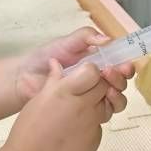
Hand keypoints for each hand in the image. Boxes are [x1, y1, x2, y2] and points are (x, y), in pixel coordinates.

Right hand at [5, 59, 124, 150]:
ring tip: (79, 111)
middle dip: (98, 86)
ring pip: (107, 106)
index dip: (90, 72)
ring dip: (98, 104)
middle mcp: (84, 106)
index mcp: (67, 92)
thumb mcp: (39, 99)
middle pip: (105, 87)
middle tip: (83, 91)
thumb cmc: (28, 129)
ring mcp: (93, 124)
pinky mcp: (96, 140)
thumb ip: (53, 80)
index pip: (94, 71)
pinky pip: (99, 126)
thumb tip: (56, 63)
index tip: (82, 76)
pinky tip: (75, 129)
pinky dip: (91, 124)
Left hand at [14, 28, 133, 102]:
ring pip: (116, 100)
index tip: (124, 65)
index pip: (119, 65)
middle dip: (121, 79)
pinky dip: (107, 109)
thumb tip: (108, 39)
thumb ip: (86, 36)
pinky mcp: (86, 113)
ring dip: (118, 95)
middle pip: (121, 83)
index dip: (125, 66)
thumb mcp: (66, 42)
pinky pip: (103, 114)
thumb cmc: (45, 57)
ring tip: (107, 90)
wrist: (25, 77)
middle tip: (110, 74)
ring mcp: (93, 97)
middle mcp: (99, 81)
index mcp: (98, 63)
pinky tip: (100, 103)